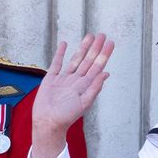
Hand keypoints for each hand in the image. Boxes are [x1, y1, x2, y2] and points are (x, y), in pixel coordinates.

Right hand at [30, 34, 114, 157]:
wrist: (48, 122)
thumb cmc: (66, 116)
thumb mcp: (84, 103)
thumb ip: (94, 88)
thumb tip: (106, 73)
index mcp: (85, 86)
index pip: (97, 67)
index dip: (103, 55)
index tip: (110, 43)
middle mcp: (76, 81)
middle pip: (88, 61)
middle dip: (95, 48)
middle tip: (102, 35)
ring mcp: (64, 79)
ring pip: (75, 60)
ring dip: (82, 48)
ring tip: (89, 36)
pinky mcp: (51, 79)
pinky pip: (57, 63)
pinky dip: (61, 54)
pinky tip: (65, 45)